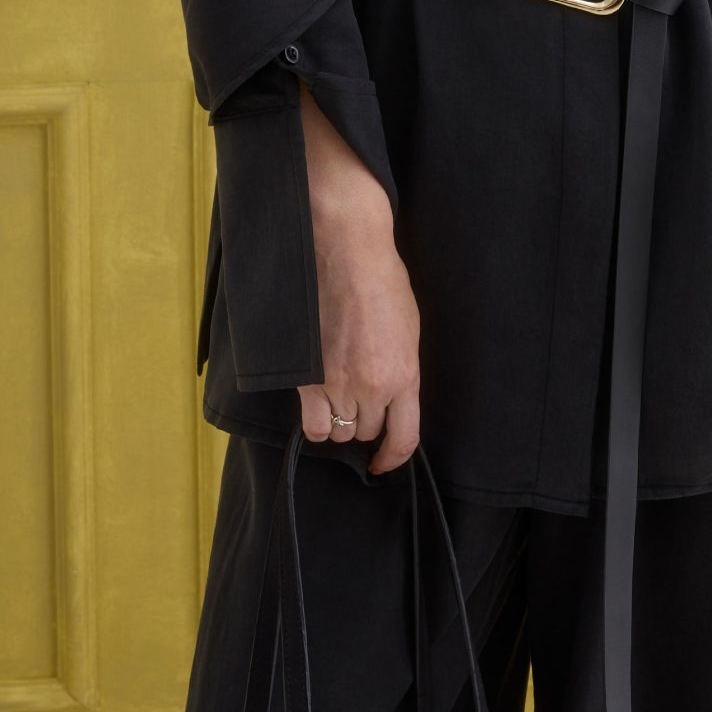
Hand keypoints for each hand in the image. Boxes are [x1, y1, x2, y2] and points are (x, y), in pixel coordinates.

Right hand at [292, 88, 422, 473]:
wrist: (343, 249)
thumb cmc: (379, 278)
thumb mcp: (407, 327)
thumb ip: (401, 367)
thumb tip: (393, 393)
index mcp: (404, 375)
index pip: (403, 438)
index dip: (392, 457)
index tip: (383, 462)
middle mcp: (371, 387)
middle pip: (365, 431)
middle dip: (363, 422)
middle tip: (357, 400)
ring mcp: (335, 384)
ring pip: (337, 431)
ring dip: (338, 420)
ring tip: (335, 396)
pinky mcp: (305, 377)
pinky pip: (310, 423)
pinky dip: (313, 420)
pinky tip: (315, 402)